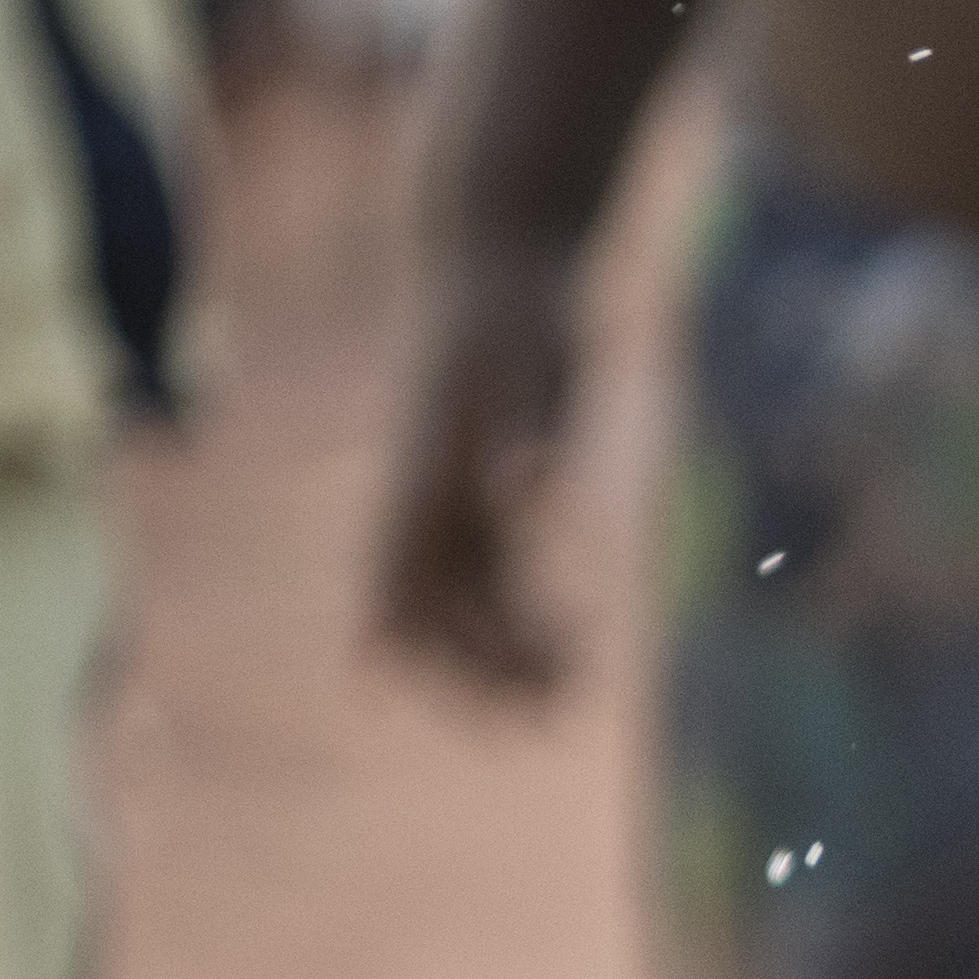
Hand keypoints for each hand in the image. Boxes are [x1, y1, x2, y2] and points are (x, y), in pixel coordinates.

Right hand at [373, 244, 584, 697]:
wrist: (504, 269)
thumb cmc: (513, 318)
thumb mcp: (526, 368)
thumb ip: (524, 434)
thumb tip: (525, 500)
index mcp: (422, 484)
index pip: (405, 593)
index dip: (438, 651)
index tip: (497, 694)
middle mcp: (428, 503)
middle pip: (433, 614)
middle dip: (481, 668)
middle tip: (550, 710)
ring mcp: (455, 500)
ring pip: (464, 602)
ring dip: (504, 652)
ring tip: (568, 691)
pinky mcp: (488, 491)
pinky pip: (493, 574)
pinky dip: (522, 615)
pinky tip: (573, 638)